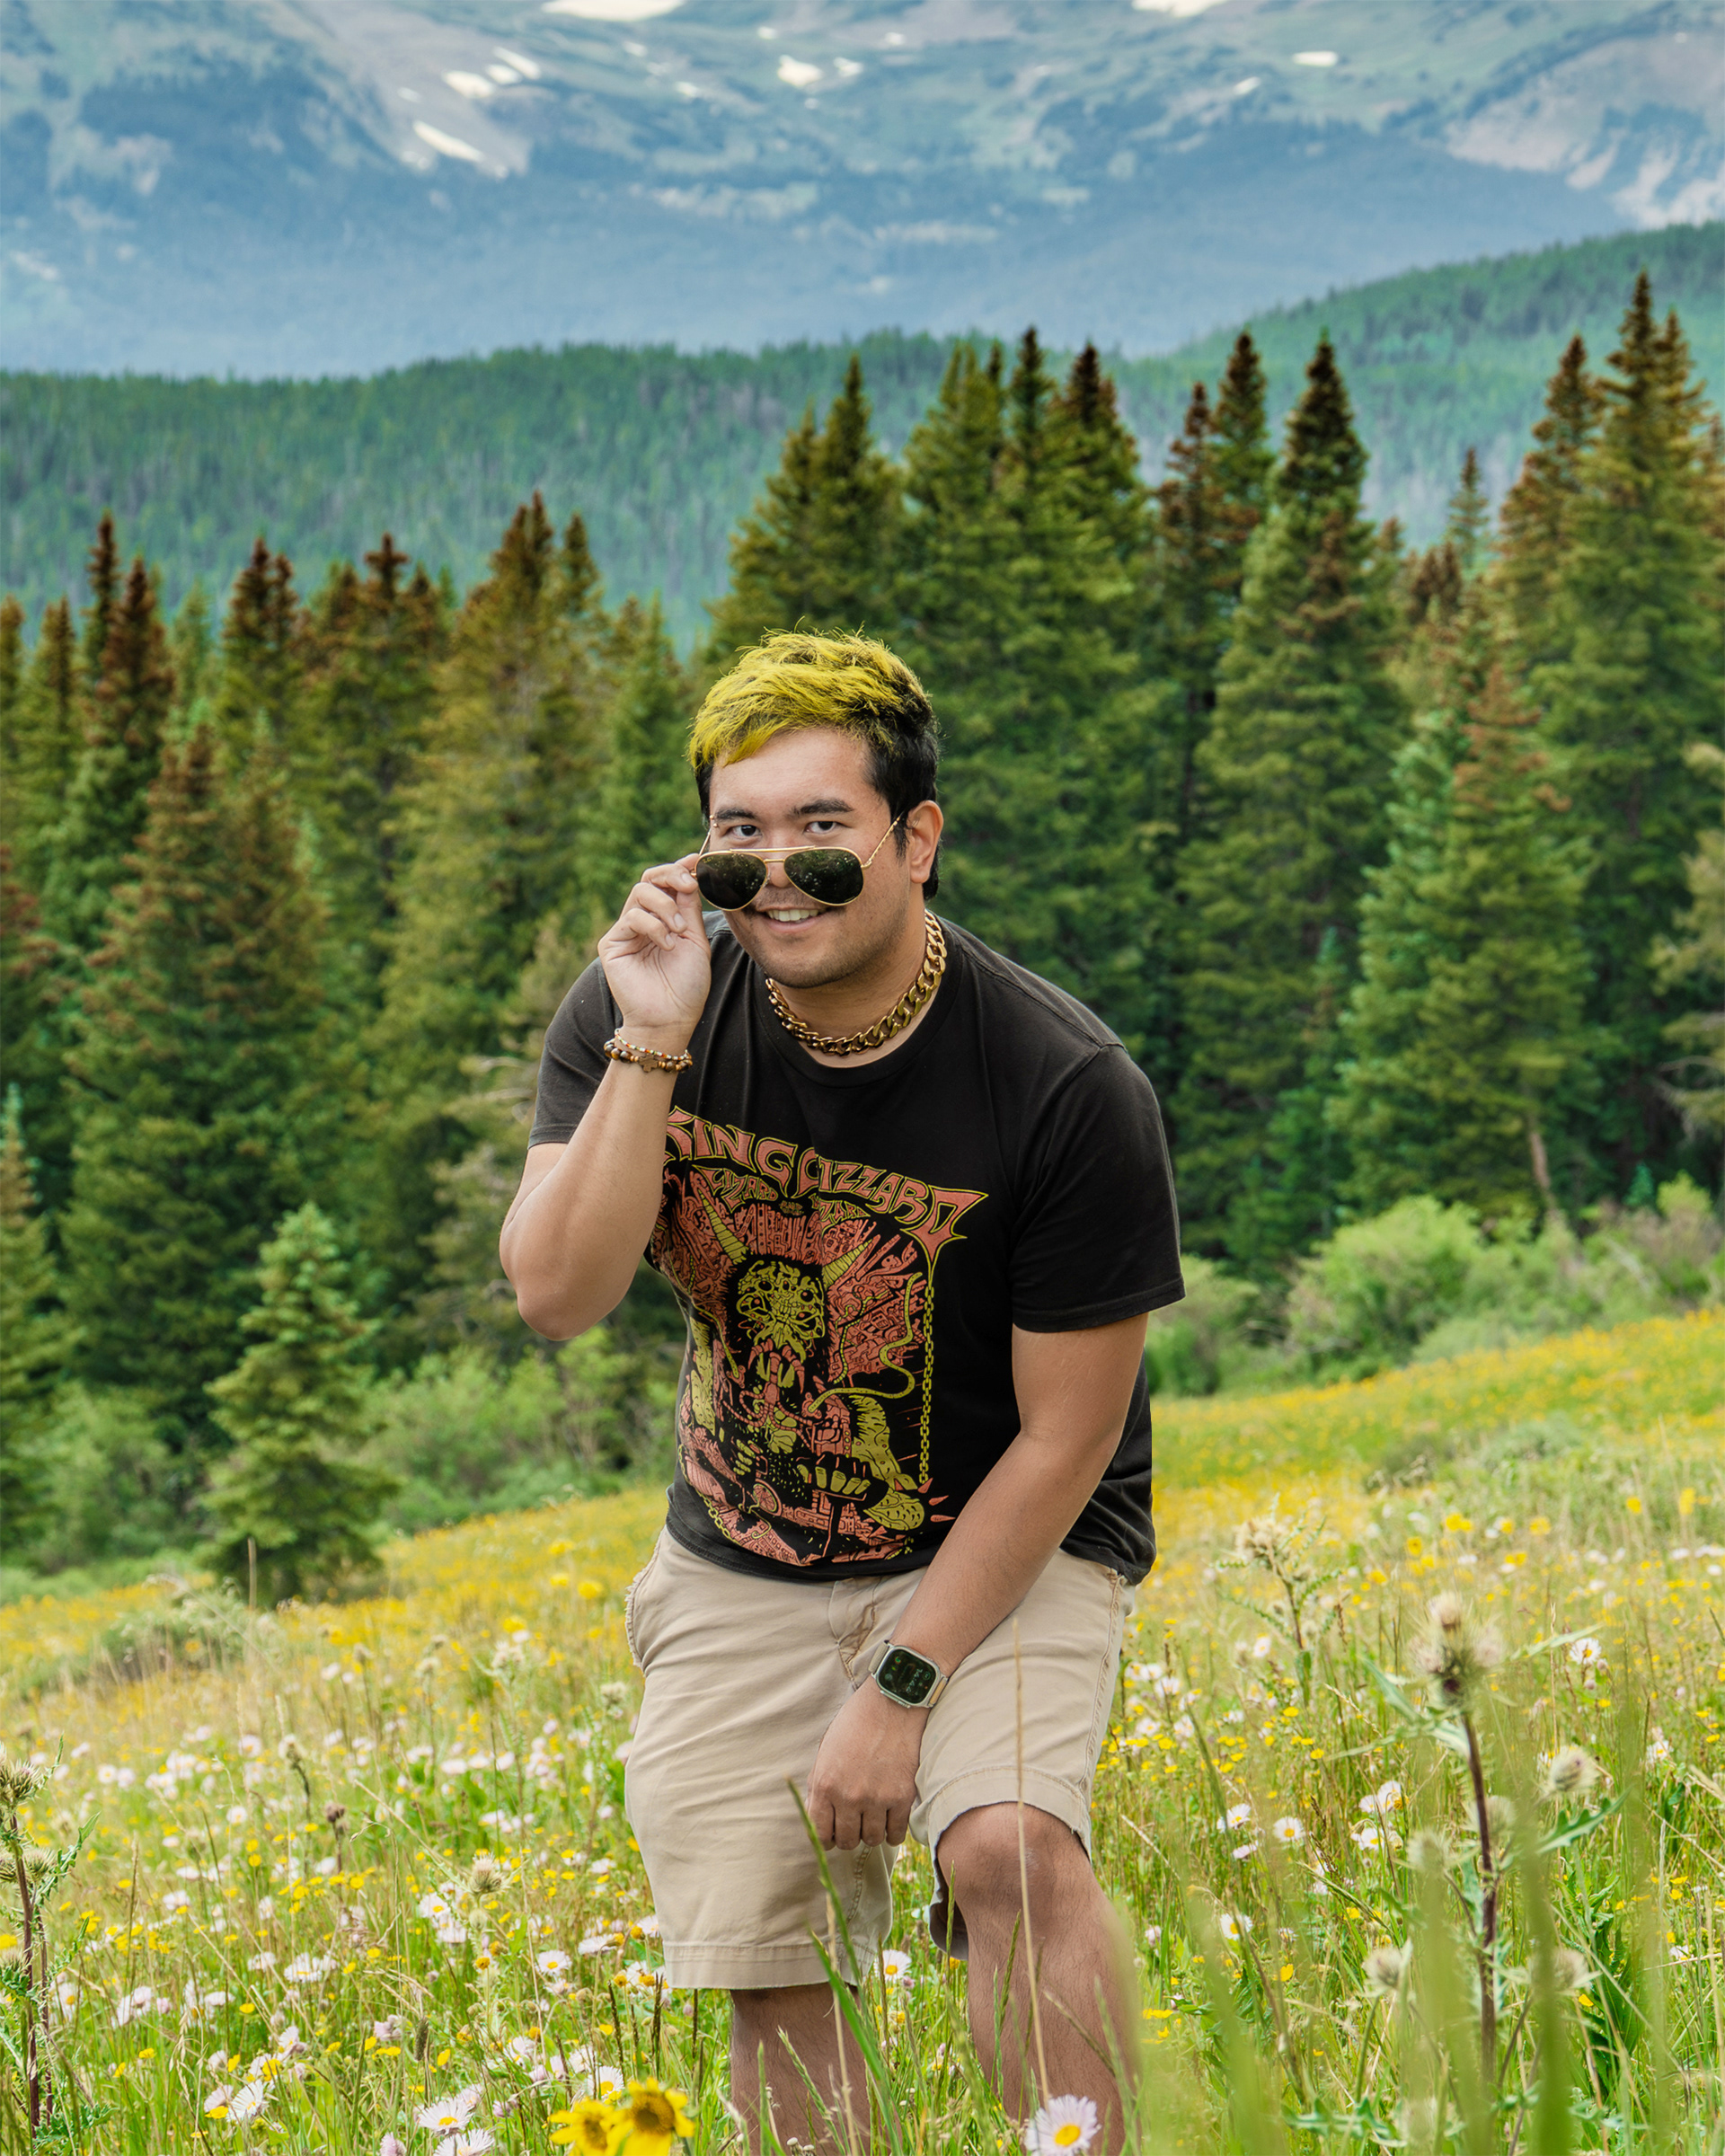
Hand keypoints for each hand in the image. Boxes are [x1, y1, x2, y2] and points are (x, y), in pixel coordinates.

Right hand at [597, 855, 710, 1042]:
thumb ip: (689, 908)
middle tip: (689, 884)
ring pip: (640, 892)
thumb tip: (690, 874)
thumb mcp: (695, 940)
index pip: (666, 884)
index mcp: (664, 920)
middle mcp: (643, 922)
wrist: (671, 1019)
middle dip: (671, 875)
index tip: (698, 860)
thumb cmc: (687, 986)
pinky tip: (667, 945)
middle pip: (649, 879)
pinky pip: (632, 917)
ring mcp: (625, 932)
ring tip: (680, 930)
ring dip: (666, 906)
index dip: (679, 868)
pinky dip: (654, 926)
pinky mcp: (611, 944)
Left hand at [806, 1680, 924, 1850]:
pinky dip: (893, 1832)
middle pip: (846, 1841)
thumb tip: (818, 1817)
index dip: (826, 1838)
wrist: (891, 1702)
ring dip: (871, 1833)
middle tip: (855, 1825)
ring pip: (872, 1840)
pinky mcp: (903, 1797)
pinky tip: (891, 1822)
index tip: (833, 1835)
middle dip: (849, 1836)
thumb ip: (820, 1786)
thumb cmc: (856, 1722)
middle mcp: (849, 1797)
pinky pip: (896, 1834)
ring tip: (873, 1820)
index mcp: (825, 1785)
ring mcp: (877, 1799)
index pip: (820, 1833)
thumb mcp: (826, 1751)